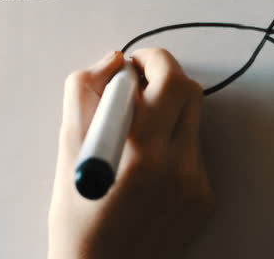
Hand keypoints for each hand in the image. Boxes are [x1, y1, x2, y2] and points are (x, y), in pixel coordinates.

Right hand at [48, 49, 214, 258]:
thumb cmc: (76, 212)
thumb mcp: (68, 146)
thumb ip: (84, 91)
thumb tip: (112, 61)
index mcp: (140, 147)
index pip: (168, 77)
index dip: (149, 61)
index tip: (131, 66)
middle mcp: (176, 164)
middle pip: (191, 92)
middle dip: (164, 79)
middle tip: (138, 88)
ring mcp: (196, 184)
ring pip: (194, 121)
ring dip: (169, 114)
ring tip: (138, 137)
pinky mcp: (205, 199)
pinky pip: (195, 153)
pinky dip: (174, 147)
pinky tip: (148, 171)